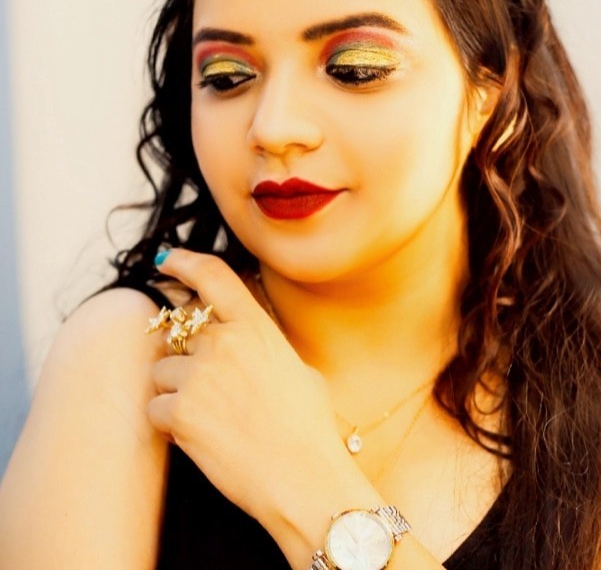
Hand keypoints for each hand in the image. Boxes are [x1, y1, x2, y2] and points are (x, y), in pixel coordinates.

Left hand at [146, 249, 345, 526]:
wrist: (303, 478)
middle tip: (203, 385)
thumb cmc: (309, 429)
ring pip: (162, 372)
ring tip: (210, 420)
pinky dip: (170, 424)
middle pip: (179, 331)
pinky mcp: (179, 410)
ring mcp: (199, 374)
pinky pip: (155, 408)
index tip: (167, 259)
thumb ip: (264, 347)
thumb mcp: (298, 370)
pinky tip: (200, 438)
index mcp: (256, 327)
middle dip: (184, 355)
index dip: (184, 261)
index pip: (213, 276)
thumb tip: (245, 344)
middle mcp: (224, 341)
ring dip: (176, 392)